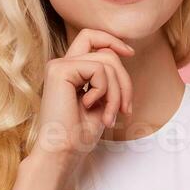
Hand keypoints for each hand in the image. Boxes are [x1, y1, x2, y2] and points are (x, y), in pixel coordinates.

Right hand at [29, 28, 135, 165]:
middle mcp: (62, 64)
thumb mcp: (102, 100)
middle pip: (107, 52)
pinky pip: (99, 69)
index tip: (130, 53)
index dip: (112, 40)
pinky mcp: (59, 70)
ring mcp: (59, 65)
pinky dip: (104, 91)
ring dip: (117, 92)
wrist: (63, 151)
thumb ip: (107, 77)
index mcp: (70, 70)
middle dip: (125, 81)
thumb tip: (122, 53)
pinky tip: (90, 107)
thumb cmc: (80, 134)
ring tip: (110, 116)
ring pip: (107, 61)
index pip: (91, 38)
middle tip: (126, 110)